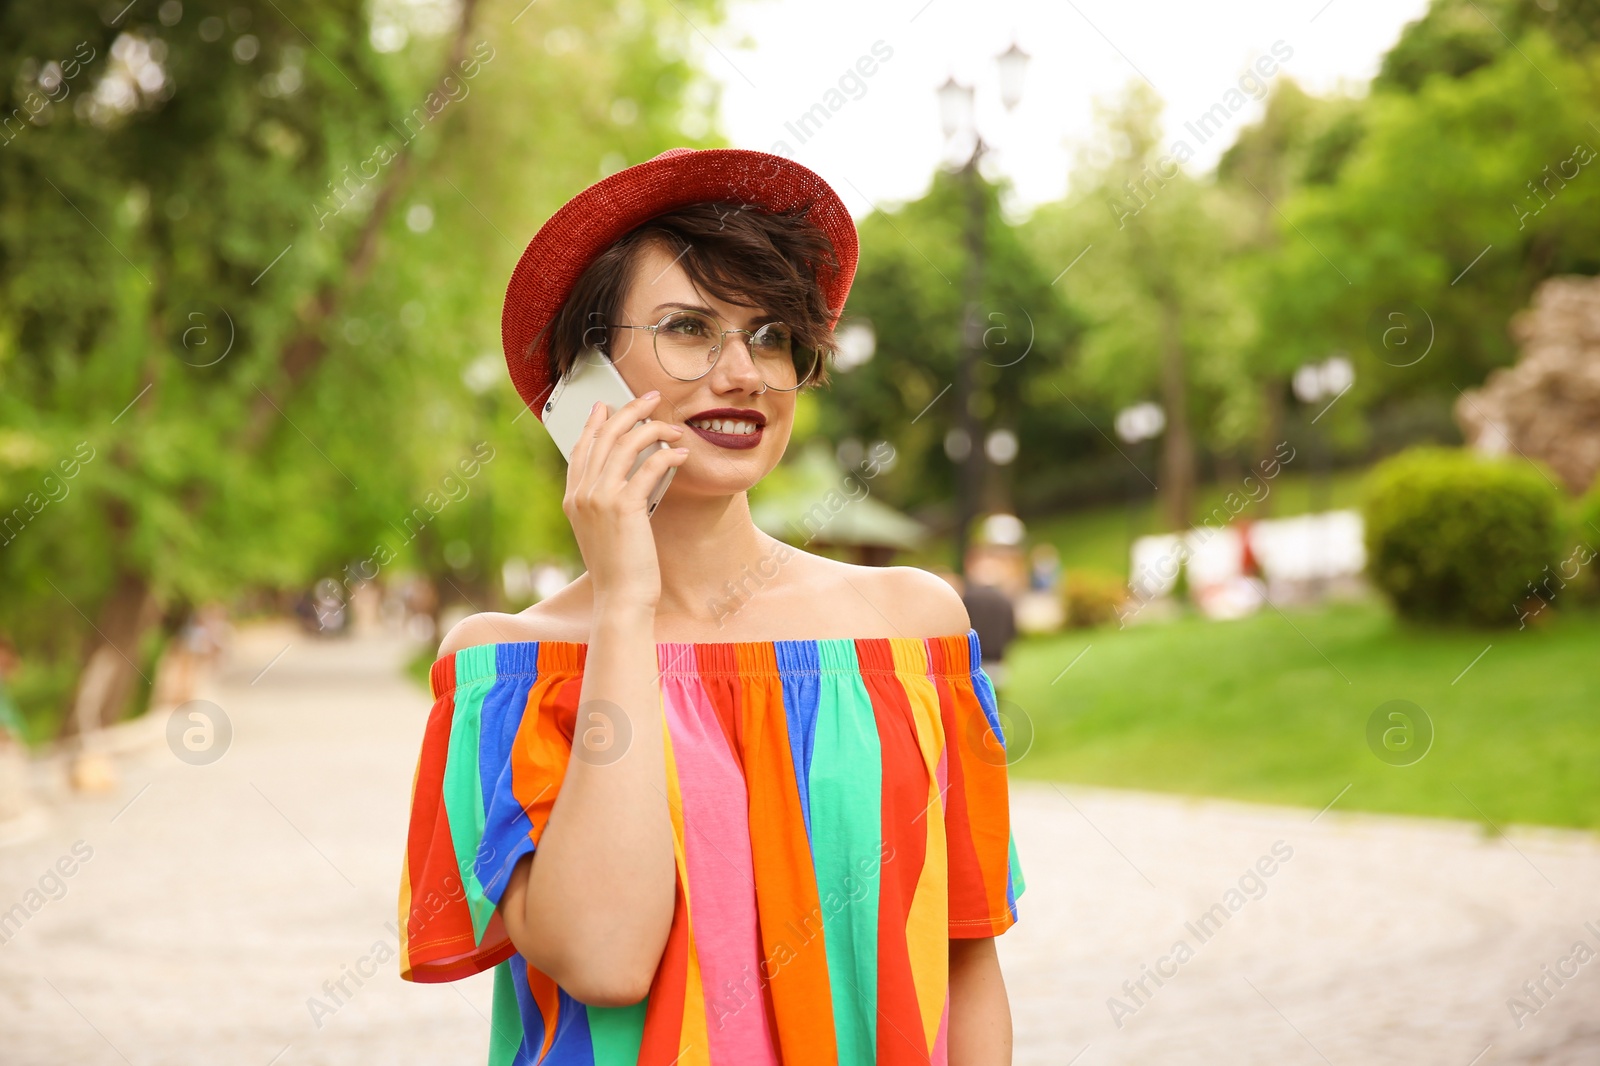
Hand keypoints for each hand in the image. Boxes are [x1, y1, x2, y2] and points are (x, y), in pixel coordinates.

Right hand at [563, 391, 687, 612]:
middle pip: (604, 437)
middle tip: (650, 398)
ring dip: (652, 429)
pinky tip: (681, 454)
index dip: (595, 423)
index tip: (607, 405)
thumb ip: (605, 504)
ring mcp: (600, 499)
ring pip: (625, 445)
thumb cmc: (618, 569)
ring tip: (672, 427)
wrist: (620, 598)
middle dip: (629, 411)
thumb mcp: (603, 532)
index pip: (581, 448)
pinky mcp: (624, 507)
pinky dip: (667, 456)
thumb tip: (629, 480)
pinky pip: (649, 468)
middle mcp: (582, 494)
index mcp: (573, 499)